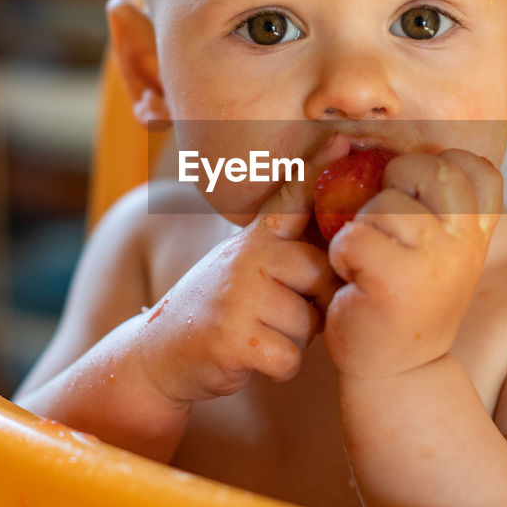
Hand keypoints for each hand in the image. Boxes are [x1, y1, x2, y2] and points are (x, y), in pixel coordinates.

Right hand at [138, 135, 347, 405]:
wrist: (159, 353)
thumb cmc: (223, 310)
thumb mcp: (247, 267)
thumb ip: (287, 250)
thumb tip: (347, 237)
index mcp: (254, 238)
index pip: (290, 199)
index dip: (317, 169)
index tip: (341, 139)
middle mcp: (245, 257)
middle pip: (321, 274)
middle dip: (314, 304)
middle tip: (278, 313)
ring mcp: (237, 296)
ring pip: (307, 323)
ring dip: (291, 340)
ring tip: (257, 333)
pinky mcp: (232, 338)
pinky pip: (289, 358)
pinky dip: (277, 366)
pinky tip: (250, 357)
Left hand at [323, 149, 502, 378]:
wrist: (397, 369)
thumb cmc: (407, 295)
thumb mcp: (437, 246)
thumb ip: (436, 202)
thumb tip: (393, 147)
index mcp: (479, 230)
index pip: (475, 166)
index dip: (438, 169)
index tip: (420, 203)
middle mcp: (466, 241)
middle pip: (429, 167)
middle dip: (395, 186)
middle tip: (387, 228)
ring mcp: (435, 260)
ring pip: (382, 204)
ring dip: (362, 228)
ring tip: (371, 265)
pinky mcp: (395, 280)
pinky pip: (353, 236)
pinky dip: (342, 255)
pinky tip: (354, 280)